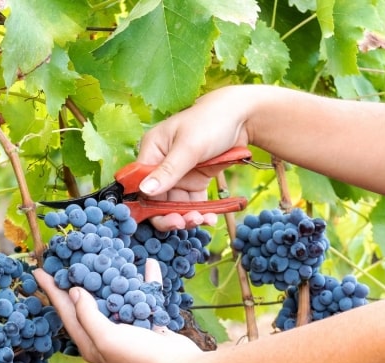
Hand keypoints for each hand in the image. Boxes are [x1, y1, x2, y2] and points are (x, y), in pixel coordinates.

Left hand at [33, 260, 204, 362]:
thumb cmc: (140, 358)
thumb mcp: (106, 338)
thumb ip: (87, 315)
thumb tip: (74, 291)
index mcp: (90, 343)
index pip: (65, 312)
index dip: (51, 291)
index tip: (37, 270)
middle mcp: (106, 337)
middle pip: (86, 304)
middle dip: (75, 282)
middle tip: (66, 259)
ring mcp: (128, 330)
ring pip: (115, 299)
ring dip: (110, 279)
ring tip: (101, 258)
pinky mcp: (149, 326)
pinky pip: (144, 298)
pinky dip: (146, 282)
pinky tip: (149, 265)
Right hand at [136, 87, 252, 229]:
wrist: (243, 116)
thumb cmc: (212, 121)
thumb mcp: (189, 146)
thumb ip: (168, 170)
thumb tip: (144, 190)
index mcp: (152, 151)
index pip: (141, 184)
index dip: (148, 205)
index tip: (165, 218)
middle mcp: (162, 164)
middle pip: (157, 199)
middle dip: (170, 214)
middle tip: (184, 224)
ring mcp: (179, 174)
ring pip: (176, 204)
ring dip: (187, 216)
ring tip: (202, 220)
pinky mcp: (195, 180)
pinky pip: (193, 202)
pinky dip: (200, 212)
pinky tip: (210, 218)